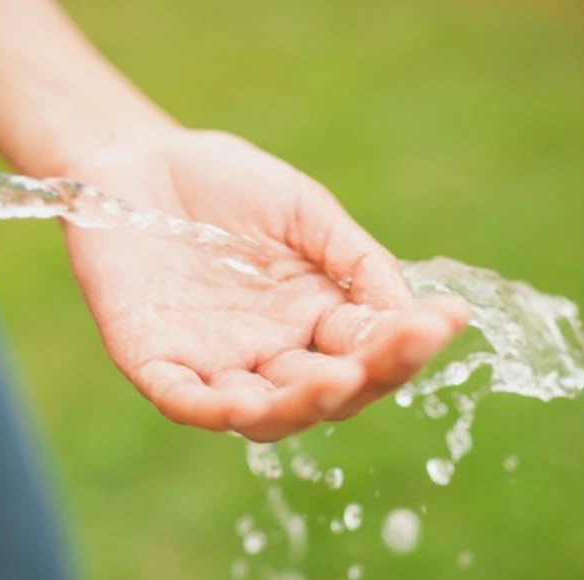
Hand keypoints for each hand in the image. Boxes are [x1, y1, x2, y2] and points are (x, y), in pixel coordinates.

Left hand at [63, 129, 467, 441]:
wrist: (137, 163)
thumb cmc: (225, 184)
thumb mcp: (304, 210)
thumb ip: (355, 260)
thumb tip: (414, 312)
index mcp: (317, 318)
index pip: (372, 349)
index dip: (409, 342)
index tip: (446, 318)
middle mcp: (274, 353)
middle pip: (328, 393)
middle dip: (364, 376)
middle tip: (388, 353)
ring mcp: (216, 363)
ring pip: (265, 412)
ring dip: (299, 406)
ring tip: (331, 383)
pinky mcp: (156, 361)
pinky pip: (184, 399)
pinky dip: (210, 407)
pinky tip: (239, 403)